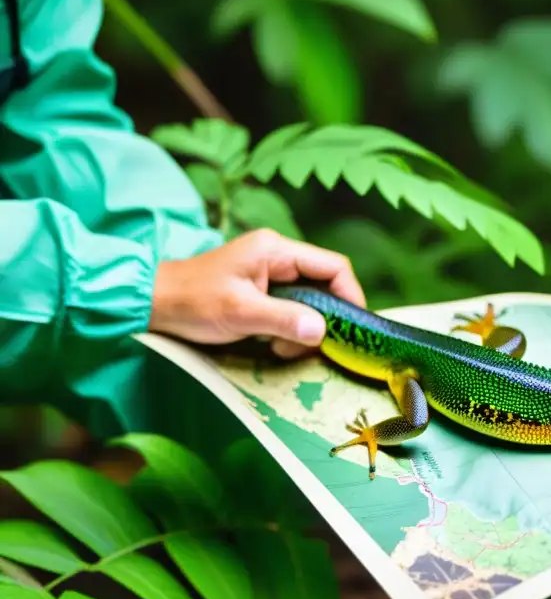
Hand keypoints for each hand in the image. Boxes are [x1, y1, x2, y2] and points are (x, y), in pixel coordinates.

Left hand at [150, 228, 364, 357]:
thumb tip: (323, 331)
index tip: (352, 328)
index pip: (333, 266)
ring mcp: (270, 275)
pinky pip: (292, 311)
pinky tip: (272, 344)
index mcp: (276, 250)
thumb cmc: (192, 302)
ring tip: (280, 347)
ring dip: (303, 330)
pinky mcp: (262, 293)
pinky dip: (289, 331)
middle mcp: (278, 258)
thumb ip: (284, 319)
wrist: (151, 305)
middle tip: (309, 345)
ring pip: (310, 302)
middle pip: (325, 286)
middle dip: (322, 319)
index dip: (350, 295)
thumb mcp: (240, 313)